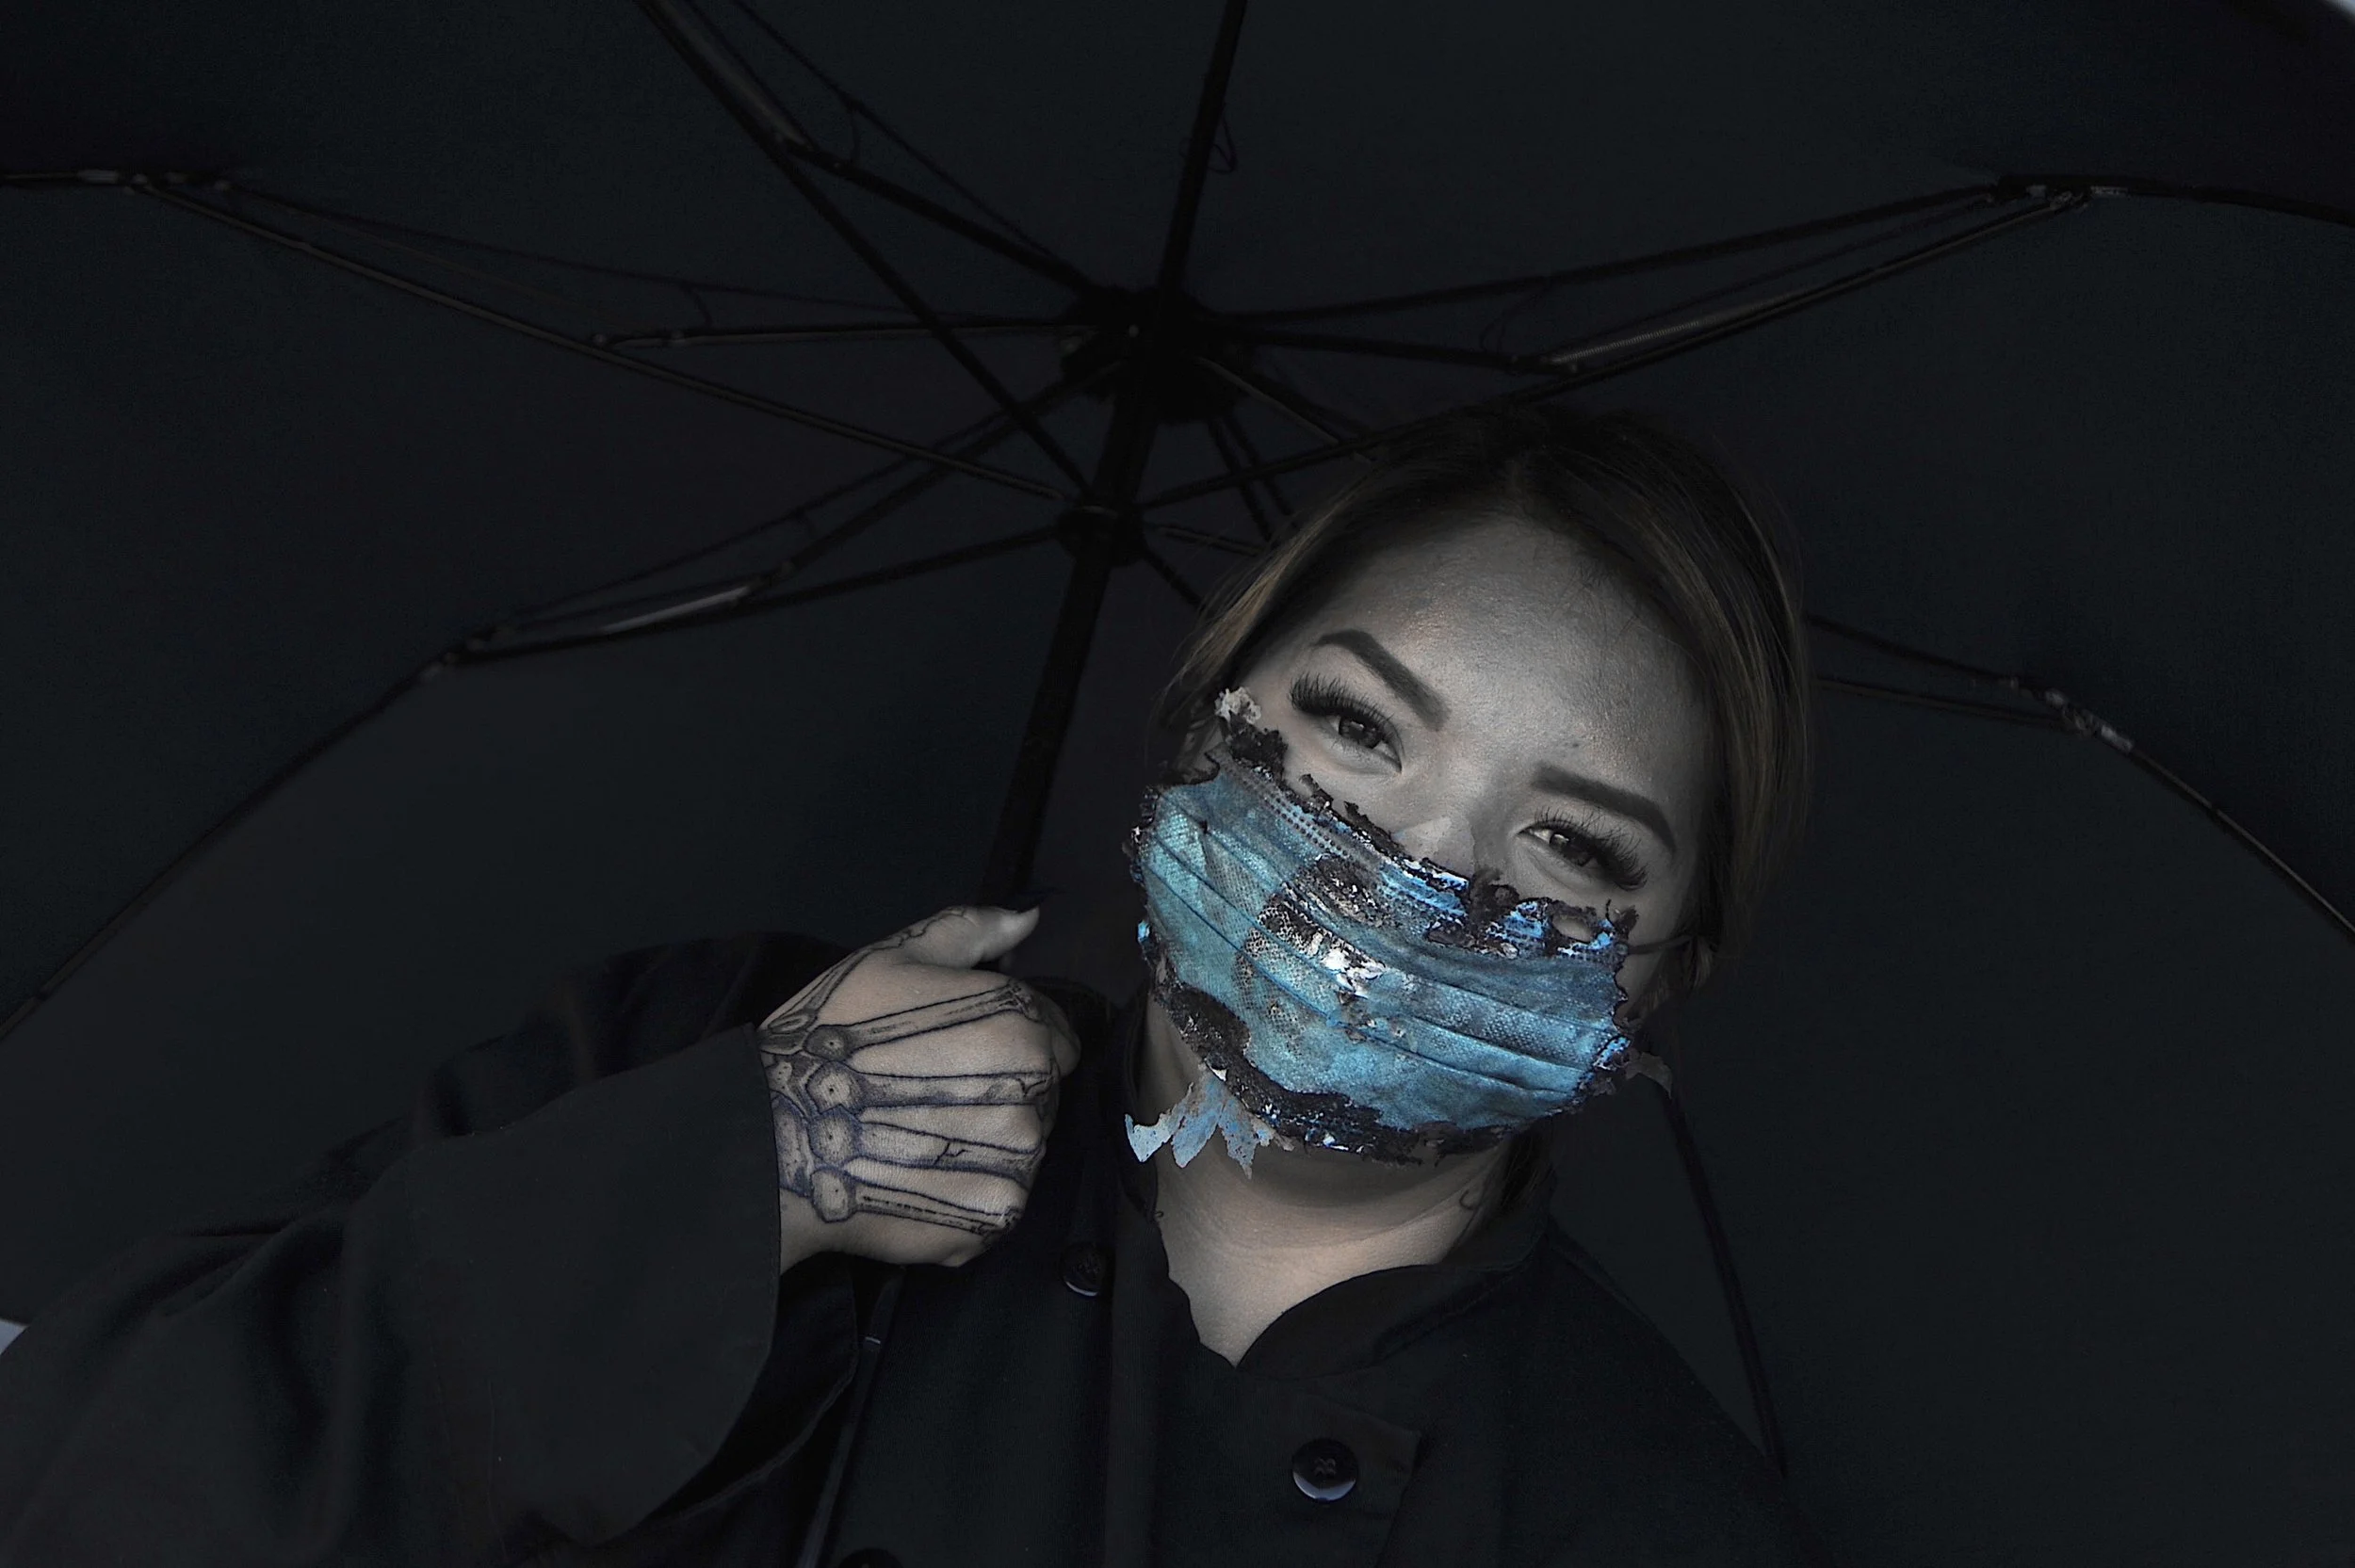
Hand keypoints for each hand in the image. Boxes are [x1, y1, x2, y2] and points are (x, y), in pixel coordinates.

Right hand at [759, 906, 1080, 1269]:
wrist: (776, 1136)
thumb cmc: (830, 1038)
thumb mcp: (893, 959)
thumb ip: (970, 931)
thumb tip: (1029, 917)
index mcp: (1019, 1021)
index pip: (1054, 1038)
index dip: (1007, 1044)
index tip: (958, 1057)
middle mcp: (1034, 1089)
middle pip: (1041, 1095)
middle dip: (1000, 1093)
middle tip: (929, 1098)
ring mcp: (1019, 1157)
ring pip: (1023, 1149)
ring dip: (986, 1146)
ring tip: (918, 1139)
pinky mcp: (996, 1213)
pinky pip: (1000, 1199)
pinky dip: (968, 1193)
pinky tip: (918, 1177)